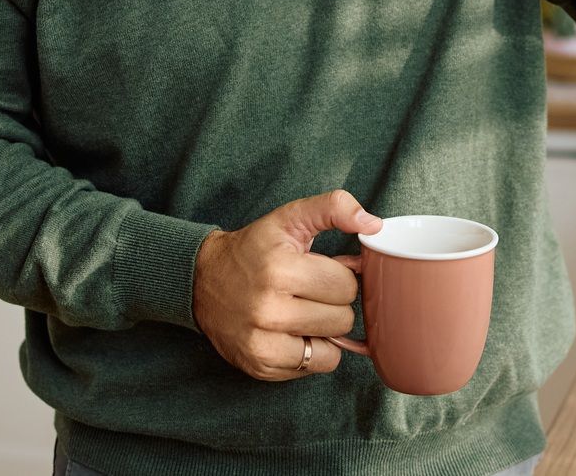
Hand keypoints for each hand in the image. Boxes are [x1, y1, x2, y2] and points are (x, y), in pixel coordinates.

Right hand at [191, 189, 380, 380]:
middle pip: (343, 318)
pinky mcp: (260, 366)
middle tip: (309, 292)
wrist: (202, 281)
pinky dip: (312, 352)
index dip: (338, 276)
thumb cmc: (253, 249)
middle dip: (333, 303)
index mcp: (280, 269)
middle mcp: (269, 310)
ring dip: (325, 330)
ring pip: (333, 347)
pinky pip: (315, 368)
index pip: (346, 285)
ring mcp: (262, 343)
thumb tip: (373, 224)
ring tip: (302, 312)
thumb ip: (333, 208)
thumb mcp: (289, 217)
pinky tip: (292, 333)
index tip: (318, 271)